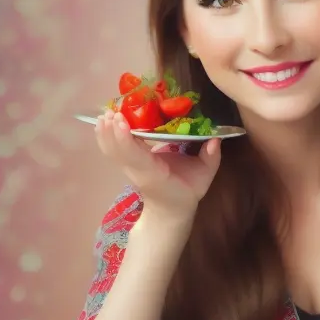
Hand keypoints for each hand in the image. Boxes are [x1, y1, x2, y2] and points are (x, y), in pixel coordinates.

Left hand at [95, 110, 221, 215]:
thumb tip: (215, 140)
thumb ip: (210, 158)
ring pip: (110, 150)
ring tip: (105, 112)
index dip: (126, 138)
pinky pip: (112, 150)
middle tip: (112, 109)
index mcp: (154, 173)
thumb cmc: (187, 191)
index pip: (136, 156)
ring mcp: (129, 169)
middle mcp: (137, 171)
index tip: (121, 120)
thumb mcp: (205, 177)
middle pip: (117, 151)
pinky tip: (104, 121)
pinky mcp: (126, 165)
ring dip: (105, 131)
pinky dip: (105, 135)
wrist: (170, 209)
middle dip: (112, 130)